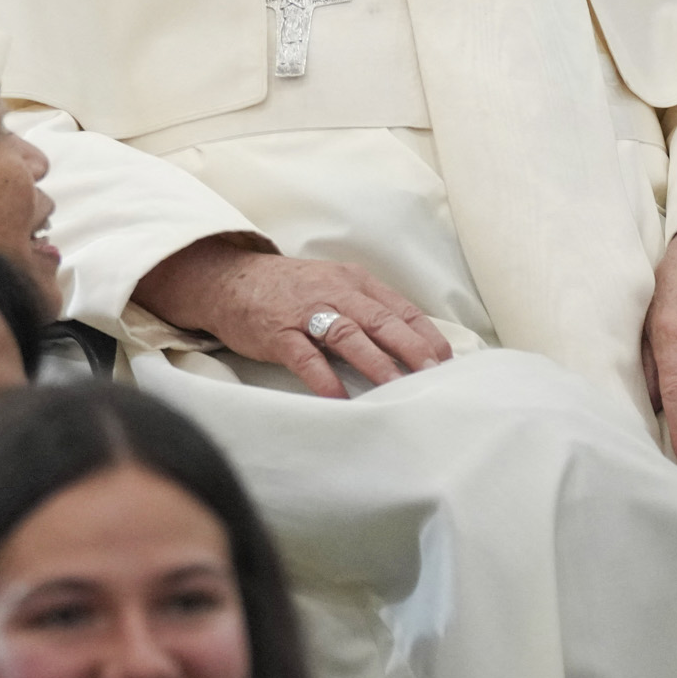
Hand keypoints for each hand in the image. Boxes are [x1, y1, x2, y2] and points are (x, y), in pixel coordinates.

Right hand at [134, 236, 450, 398]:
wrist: (230, 280)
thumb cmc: (290, 289)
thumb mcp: (334, 286)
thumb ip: (367, 309)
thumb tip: (409, 344)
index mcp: (354, 282)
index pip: (400, 309)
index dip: (425, 336)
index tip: (446, 361)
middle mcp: (335, 293)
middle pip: (381, 321)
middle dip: (411, 350)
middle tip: (433, 376)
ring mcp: (306, 312)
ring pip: (348, 336)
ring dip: (375, 363)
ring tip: (396, 387)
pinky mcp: (278, 332)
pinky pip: (304, 356)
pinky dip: (323, 377)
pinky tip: (338, 397)